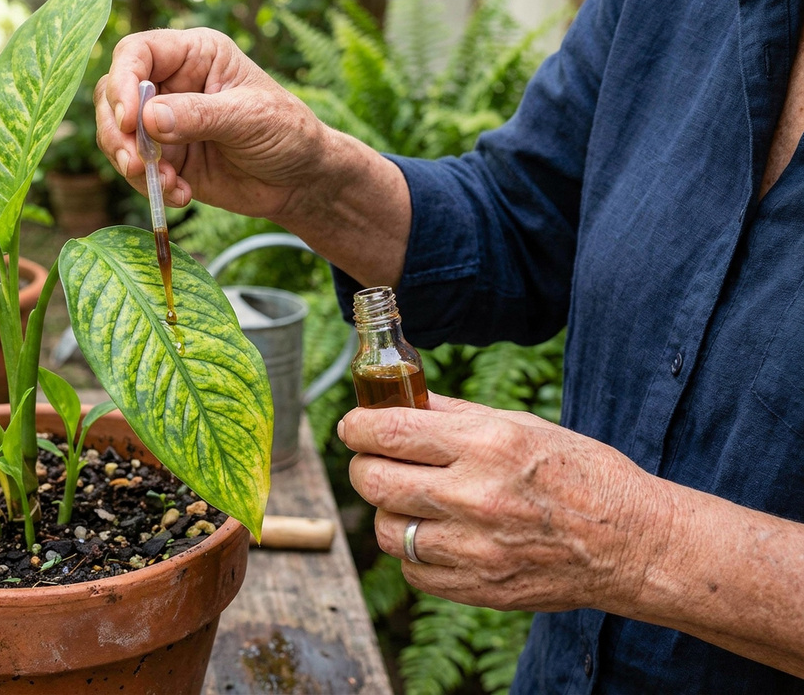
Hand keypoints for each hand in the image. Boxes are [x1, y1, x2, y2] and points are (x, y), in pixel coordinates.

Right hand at [96, 27, 334, 220]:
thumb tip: (148, 119)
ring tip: (165, 183)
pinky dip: (150, 187)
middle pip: (113, 94)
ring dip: (131, 163)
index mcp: (195, 54)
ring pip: (118, 135)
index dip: (123, 82)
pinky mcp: (166, 159)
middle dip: (118, 131)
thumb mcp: (249, 118)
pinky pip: (136, 171)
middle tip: (135, 163)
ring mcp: (165, 123)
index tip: (130, 120)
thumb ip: (199, 115)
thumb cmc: (286, 132)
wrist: (301, 181)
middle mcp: (172, 84)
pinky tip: (182, 195)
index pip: (137, 52)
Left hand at [341, 394, 672, 611]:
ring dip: (389, 513)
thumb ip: (455, 414)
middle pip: (372, 481)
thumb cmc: (580, 475)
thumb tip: (400, 398)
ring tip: (413, 502)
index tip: (354, 426)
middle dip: (364, 467)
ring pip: (385, 531)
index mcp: (486, 444)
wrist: (633, 544)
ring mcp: (474, 548)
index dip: (356, 427)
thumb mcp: (522, 425)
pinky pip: (412, 571)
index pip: (386, 432)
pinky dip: (416, 553)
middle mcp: (474, 495)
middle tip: (376, 462)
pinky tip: (440, 537)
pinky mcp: (477, 587)